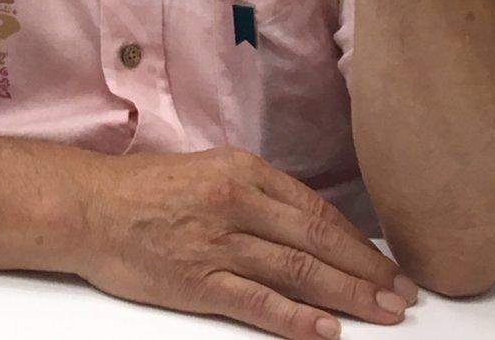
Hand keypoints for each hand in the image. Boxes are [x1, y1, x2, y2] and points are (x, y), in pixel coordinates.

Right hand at [77, 145, 418, 338]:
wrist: (92, 206)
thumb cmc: (147, 188)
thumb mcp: (208, 171)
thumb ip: (255, 194)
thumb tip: (306, 226)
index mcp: (242, 170)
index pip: (315, 209)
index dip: (357, 241)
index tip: (386, 263)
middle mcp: (238, 203)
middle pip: (317, 241)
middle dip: (367, 272)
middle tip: (403, 295)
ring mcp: (220, 244)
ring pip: (299, 272)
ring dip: (349, 296)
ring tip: (384, 315)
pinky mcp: (200, 282)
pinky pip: (260, 303)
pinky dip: (298, 319)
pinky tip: (328, 331)